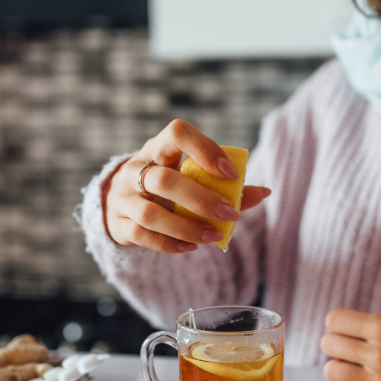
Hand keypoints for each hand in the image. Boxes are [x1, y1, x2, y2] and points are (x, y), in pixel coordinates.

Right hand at [103, 119, 270, 252]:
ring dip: (187, 228)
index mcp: (158, 148)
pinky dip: (170, 244)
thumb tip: (263, 193)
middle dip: (201, 200)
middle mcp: (135, 169)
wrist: (117, 202)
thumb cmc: (165, 186)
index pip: (177, 134)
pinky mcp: (118, 224)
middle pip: (163, 180)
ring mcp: (122, 198)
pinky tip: (191, 247)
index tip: (232, 174)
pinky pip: (142, 236)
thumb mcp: (188, 176)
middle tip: (230, 214)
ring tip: (214, 236)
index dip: (206, 150)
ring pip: (151, 214)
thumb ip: (224, 185)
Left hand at [322, 303, 380, 380]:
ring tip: (358, 364)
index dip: (340, 322)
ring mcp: (378, 379)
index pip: (333, 319)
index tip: (351, 326)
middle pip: (327, 344)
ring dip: (342, 366)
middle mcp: (378, 353)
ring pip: (331, 370)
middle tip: (354, 345)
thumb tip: (354, 316)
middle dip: (338, 342)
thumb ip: (379, 312)